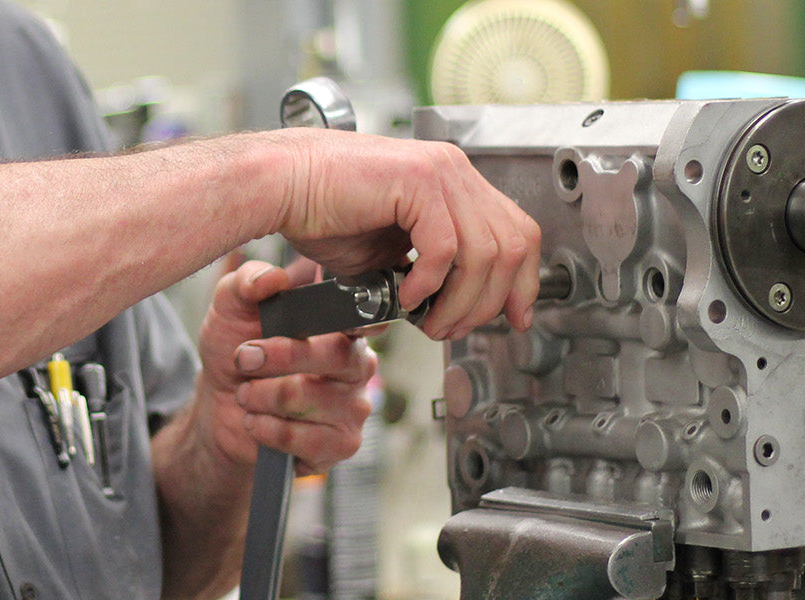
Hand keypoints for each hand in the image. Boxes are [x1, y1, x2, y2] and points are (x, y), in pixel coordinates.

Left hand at [189, 260, 377, 474]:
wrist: (221, 407)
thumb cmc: (237, 351)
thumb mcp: (231, 309)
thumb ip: (247, 282)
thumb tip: (272, 278)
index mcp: (342, 327)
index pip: (362, 317)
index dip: (350, 316)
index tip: (323, 317)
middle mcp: (357, 365)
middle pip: (333, 354)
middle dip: (278, 356)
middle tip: (244, 359)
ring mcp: (354, 408)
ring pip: (309, 398)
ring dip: (262, 396)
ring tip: (246, 394)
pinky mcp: (340, 445)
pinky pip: (309, 440)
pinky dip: (269, 430)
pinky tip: (256, 422)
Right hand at [260, 127, 542, 339]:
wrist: (280, 187)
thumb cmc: (322, 213)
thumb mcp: (389, 253)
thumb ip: (429, 274)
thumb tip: (450, 312)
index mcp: (454, 183)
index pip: (518, 233)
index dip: (524, 281)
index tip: (516, 317)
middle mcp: (454, 171)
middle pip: (513, 245)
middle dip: (491, 301)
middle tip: (453, 327)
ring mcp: (439, 171)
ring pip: (485, 251)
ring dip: (460, 300)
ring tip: (428, 321)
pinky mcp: (415, 180)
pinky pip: (445, 246)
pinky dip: (429, 282)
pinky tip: (406, 294)